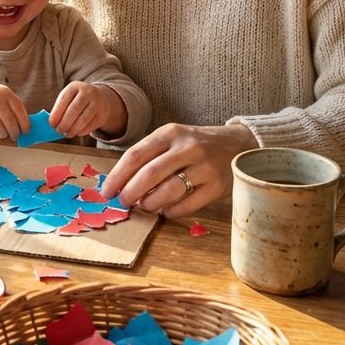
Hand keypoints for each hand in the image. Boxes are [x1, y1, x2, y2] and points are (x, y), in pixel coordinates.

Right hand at [0, 79, 29, 140]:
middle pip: (10, 123)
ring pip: (0, 132)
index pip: (19, 111)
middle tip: (15, 136)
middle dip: (15, 133)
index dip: (25, 123)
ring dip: (3, 134)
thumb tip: (26, 128)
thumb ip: (13, 108)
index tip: (26, 131)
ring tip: (1, 129)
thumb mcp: (2, 96)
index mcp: (5, 93)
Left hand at [48, 82, 126, 139]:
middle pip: (75, 109)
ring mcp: (97, 102)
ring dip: (73, 129)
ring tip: (67, 134)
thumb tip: (53, 124)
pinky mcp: (102, 113)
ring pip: (84, 118)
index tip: (51, 123)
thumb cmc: (77, 100)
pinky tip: (77, 133)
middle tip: (58, 131)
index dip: (57, 112)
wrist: (99, 97)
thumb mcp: (69, 98)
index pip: (64, 99)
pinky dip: (83, 131)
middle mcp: (88, 92)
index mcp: (75, 86)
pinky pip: (92, 125)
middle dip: (65, 122)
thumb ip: (60, 108)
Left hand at [99, 122, 257, 215]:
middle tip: (123, 203)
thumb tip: (120, 183)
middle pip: (150, 173)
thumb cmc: (196, 145)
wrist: (238, 144)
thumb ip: (150, 156)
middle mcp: (187, 147)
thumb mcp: (173, 140)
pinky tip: (165, 211)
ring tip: (145, 207)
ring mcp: (204, 166)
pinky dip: (172, 211)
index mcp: (170, 133)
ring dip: (151, 203)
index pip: (136, 155)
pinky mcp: (217, 185)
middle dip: (131, 192)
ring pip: (169, 190)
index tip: (106, 191)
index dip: (118, 176)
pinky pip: (188, 204)